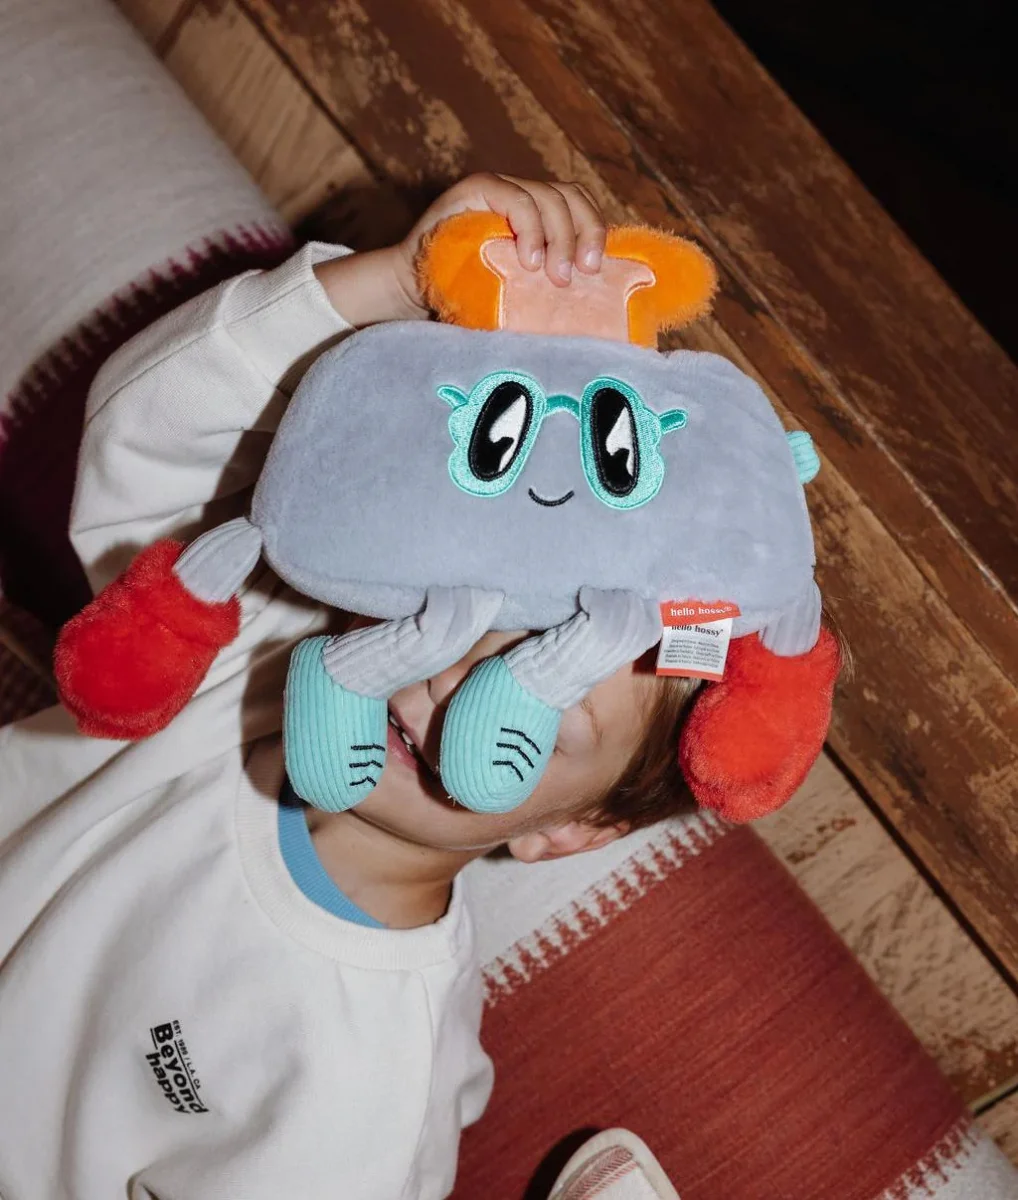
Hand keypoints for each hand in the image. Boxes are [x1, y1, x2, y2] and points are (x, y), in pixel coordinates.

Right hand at [314, 173, 605, 326]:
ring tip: (554, 275)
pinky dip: (530, 227)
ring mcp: (498, 188)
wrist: (413, 292)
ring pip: (547, 196)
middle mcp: (522, 196)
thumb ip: (548, 287)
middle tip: (577, 276)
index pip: (578, 206)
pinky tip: (529, 259)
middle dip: (582, 234)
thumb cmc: (468, 300)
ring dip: (558, 236)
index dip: (593, 230)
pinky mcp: (475, 189)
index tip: (595, 271)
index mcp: (539, 216)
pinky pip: (515, 198)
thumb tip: (598, 313)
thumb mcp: (519, 292)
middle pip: (569, 197)